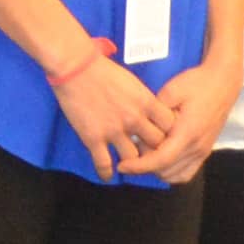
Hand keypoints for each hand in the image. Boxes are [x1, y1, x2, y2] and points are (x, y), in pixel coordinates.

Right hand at [49, 51, 165, 181]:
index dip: (168, 131)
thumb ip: (143, 100)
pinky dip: (107, 173)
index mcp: (146, 102)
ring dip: (132, 162)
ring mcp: (114, 130)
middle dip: (153, 148)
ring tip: (130, 164)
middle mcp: (134, 119)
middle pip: (155, 144)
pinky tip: (108, 175)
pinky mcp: (93, 138)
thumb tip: (149, 114)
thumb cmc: (102, 70)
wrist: (74, 68)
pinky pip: (104, 164)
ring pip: (133, 159)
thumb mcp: (132, 82)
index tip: (163, 134)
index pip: (169, 125)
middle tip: (148, 151)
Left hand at [133, 56, 236, 186]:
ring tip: (145, 154)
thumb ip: (156, 112)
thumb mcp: (172, 91)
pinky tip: (162, 159)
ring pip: (176, 175)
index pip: (160, 160)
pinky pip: (187, 172)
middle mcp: (197, 147)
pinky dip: (172, 171)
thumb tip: (140, 130)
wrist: (223, 81)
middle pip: (166, 171)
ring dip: (158, 170)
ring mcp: (204, 151)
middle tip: (132, 151)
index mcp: (188, 133)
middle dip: (145, 166)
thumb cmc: (197, 83)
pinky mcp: (206, 150)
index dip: (139, 166)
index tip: (122, 166)